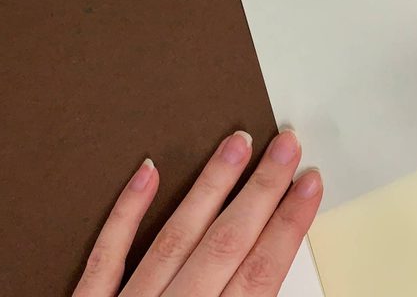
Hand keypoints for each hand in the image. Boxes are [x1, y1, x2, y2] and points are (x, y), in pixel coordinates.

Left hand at [73, 130, 321, 296]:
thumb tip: (273, 264)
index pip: (260, 272)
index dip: (289, 224)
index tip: (309, 183)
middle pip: (224, 244)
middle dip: (261, 189)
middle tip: (286, 143)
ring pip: (175, 237)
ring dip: (210, 187)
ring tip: (236, 143)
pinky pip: (107, 255)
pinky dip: (127, 212)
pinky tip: (147, 171)